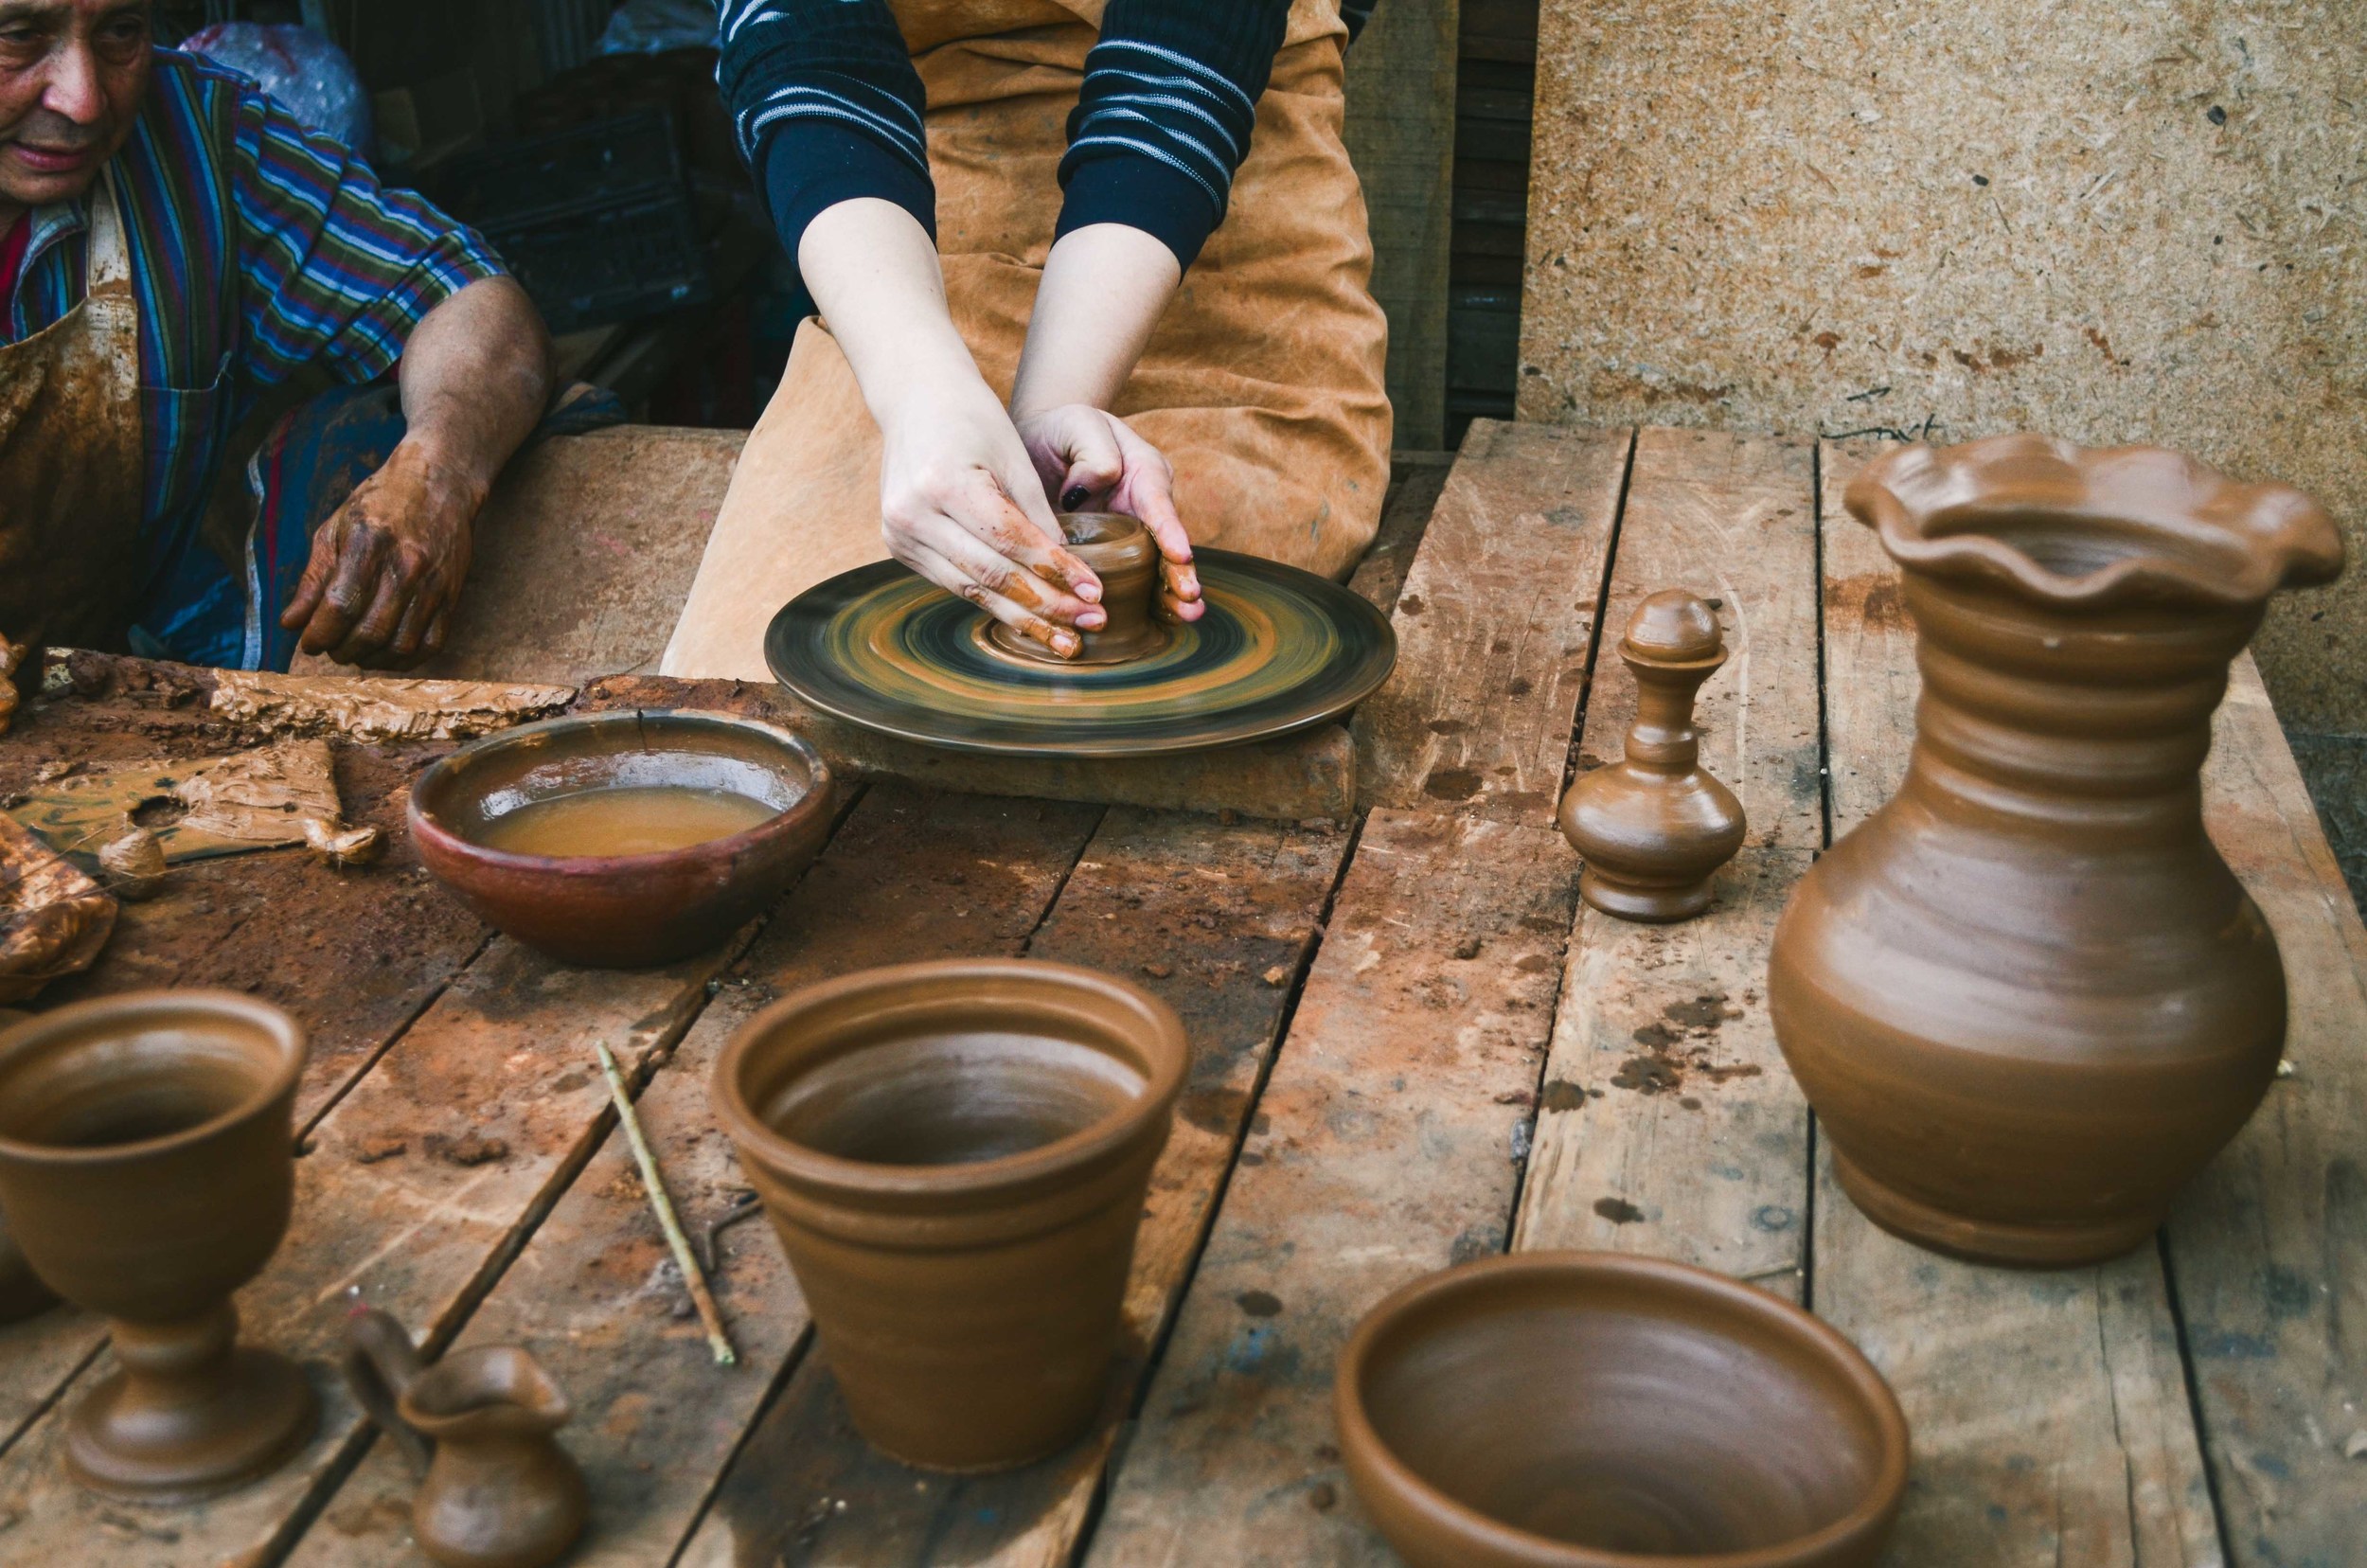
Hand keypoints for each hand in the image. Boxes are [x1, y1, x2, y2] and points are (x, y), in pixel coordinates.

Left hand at [279, 438, 476, 667]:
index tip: (308, 642)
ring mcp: (434, 584)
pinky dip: (405, 659)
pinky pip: (432, 645)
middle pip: (370, 631)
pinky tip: (385, 652)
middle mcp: (406, 567)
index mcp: (370, 544)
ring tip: (355, 651)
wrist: (439, 484)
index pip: (341, 605)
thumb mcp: (335, 529)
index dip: (319, 633)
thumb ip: (313, 579)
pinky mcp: (452, 596)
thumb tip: (291, 623)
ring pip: (400, 645)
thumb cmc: (379, 504)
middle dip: (341, 650)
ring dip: (371, 658)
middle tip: (330, 646)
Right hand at [878, 378, 1107, 657]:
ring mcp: (898, 533)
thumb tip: (1069, 572)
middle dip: (1046, 604)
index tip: (1095, 592)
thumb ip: (1039, 514)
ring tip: (1065, 636)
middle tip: (1090, 623)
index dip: (1056, 570)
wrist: (915, 399)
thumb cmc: (972, 418)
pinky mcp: (898, 546)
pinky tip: (1028, 617)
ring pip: (972, 589)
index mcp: (943, 482)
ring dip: (1022, 616)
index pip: (1011, 540)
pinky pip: (954, 582)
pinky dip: (994, 600)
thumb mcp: (1014, 456)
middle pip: (991, 573)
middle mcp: (913, 513)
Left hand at [1015, 404, 1201, 621]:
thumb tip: (1093, 487)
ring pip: (1155, 568)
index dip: (1169, 531)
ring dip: (1170, 594)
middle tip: (1190, 597)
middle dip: (1181, 572)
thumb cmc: (1063, 430)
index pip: (1158, 504)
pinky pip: (1130, 580)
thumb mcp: (1078, 425)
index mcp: (1143, 472)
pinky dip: (1143, 602)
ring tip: (1185, 615)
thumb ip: (1094, 450)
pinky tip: (1157, 623)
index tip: (1180, 555)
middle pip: (1167, 543)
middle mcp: (1144, 508)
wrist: (1040, 443)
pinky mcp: (1114, 554)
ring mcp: (1131, 535)